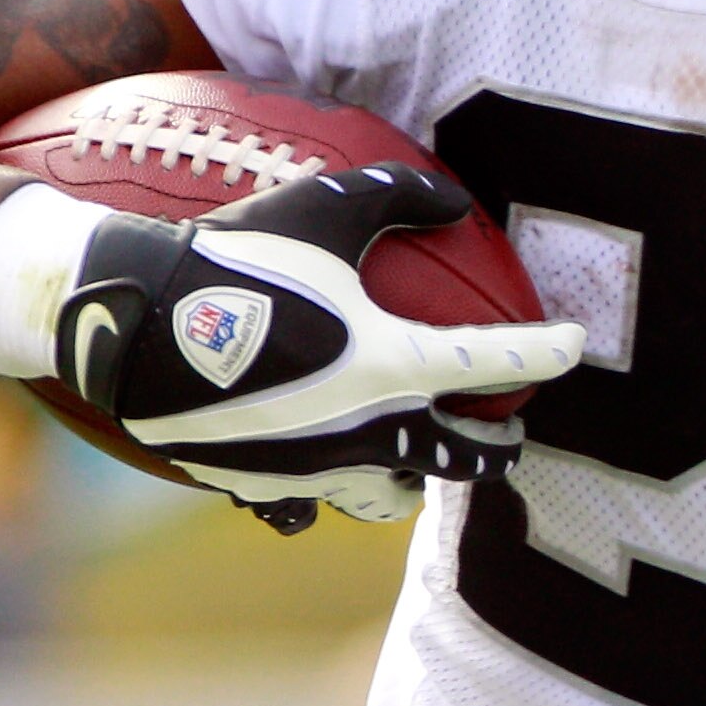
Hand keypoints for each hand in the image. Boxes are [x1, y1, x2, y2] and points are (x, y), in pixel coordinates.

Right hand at [53, 164, 584, 527]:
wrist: (132, 322)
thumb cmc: (234, 256)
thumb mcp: (323, 208)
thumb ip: (398, 194)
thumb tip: (457, 199)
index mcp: (395, 365)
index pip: (499, 365)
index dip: (546, 352)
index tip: (573, 345)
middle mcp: (369, 431)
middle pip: (464, 461)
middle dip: (496, 451)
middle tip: (508, 435)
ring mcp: (317, 470)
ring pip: (393, 497)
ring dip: (416, 480)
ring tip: (419, 457)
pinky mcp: (265, 491)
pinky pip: (307, 510)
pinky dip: (321, 496)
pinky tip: (323, 476)